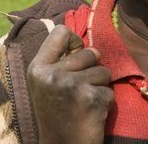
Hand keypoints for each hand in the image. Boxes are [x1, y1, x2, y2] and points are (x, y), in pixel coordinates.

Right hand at [27, 25, 113, 143]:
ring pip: (103, 71)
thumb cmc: (56, 116)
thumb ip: (60, 62)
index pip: (60, 32)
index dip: (74, 41)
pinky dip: (105, 103)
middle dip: (92, 70)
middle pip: (89, 53)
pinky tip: (90, 115)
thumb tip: (91, 47)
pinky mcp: (90, 98)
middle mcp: (52, 74)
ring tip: (84, 103)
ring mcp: (71, 86)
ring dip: (99, 87)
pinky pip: (110, 91)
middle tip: (78, 91)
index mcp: (37, 68)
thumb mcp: (46, 85)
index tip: (75, 55)